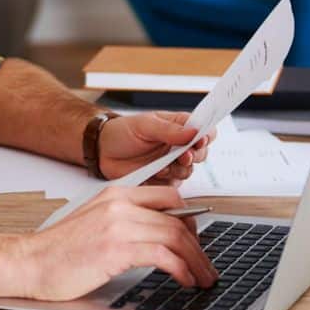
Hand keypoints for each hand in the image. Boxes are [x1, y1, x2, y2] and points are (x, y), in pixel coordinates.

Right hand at [9, 185, 217, 300]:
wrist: (29, 262)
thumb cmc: (58, 250)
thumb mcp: (95, 224)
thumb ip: (124, 221)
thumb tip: (157, 233)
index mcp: (115, 194)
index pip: (169, 197)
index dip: (191, 220)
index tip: (197, 241)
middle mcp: (119, 205)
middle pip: (178, 219)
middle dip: (200, 247)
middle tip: (206, 266)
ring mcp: (117, 225)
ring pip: (175, 236)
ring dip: (196, 261)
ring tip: (202, 278)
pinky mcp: (115, 249)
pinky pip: (163, 255)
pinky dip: (181, 269)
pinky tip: (185, 280)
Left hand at [99, 112, 215, 185]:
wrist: (102, 151)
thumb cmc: (121, 132)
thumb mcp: (144, 125)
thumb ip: (169, 129)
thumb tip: (193, 131)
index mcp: (177, 126)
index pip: (203, 129)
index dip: (206, 135)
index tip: (201, 139)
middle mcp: (177, 145)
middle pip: (201, 153)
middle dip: (195, 155)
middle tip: (185, 155)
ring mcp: (171, 162)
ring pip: (189, 170)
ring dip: (179, 168)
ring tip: (163, 164)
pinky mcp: (164, 178)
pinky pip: (175, 183)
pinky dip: (167, 179)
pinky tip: (156, 172)